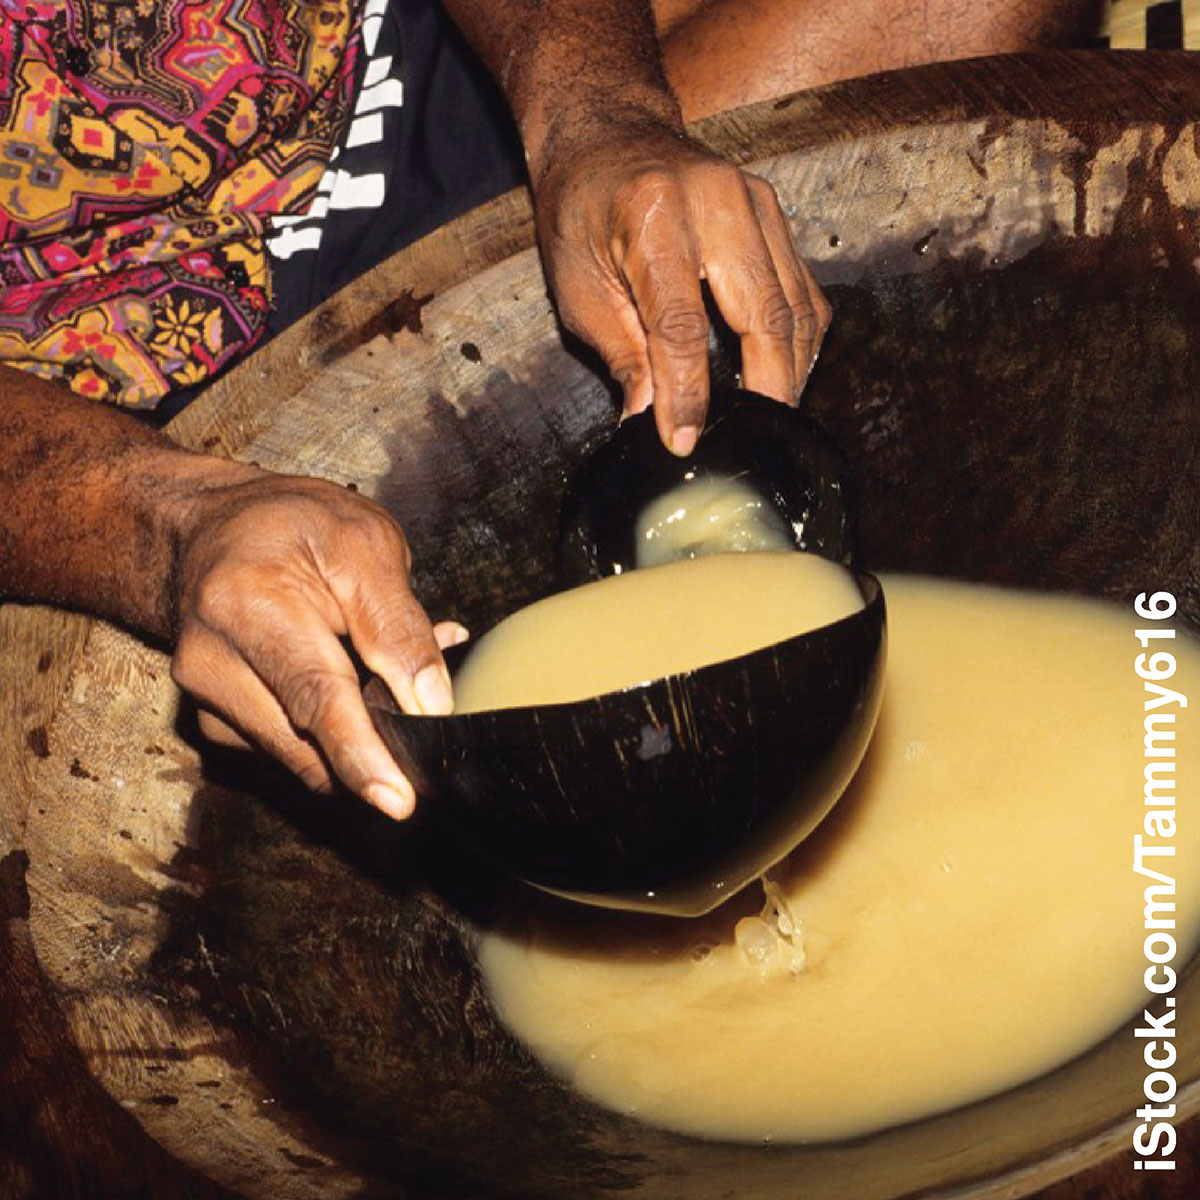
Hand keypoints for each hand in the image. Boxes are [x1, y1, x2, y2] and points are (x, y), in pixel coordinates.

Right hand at [170, 467, 462, 818]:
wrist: (208, 529)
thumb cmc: (288, 526)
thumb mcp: (362, 545)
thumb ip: (399, 626)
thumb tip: (432, 703)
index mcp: (247, 603)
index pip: (313, 696)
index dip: (361, 754)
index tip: (396, 800)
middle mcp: (211, 660)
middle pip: (307, 740)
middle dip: (373, 742)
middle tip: (416, 701)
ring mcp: (206, 698)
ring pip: (302, 754)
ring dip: (354, 730)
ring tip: (375, 663)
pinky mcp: (214, 722)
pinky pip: (290, 747)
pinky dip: (329, 728)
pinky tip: (343, 677)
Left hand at [532, 114, 830, 454]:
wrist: (609, 136)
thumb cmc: (582, 210)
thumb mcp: (577, 286)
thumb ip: (619, 352)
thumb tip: (645, 421)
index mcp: (652, 215)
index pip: (681, 325)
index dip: (688, 392)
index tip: (685, 440)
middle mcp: (715, 200)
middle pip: (763, 314)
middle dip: (766, 389)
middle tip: (757, 441)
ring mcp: (755, 201)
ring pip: (796, 305)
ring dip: (791, 371)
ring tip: (772, 419)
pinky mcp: (775, 212)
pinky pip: (803, 289)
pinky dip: (799, 341)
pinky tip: (784, 375)